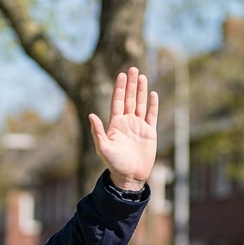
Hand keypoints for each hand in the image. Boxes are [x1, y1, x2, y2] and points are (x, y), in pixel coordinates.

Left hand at [90, 68, 157, 191]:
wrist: (130, 176)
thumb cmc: (114, 164)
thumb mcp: (103, 148)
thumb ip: (97, 131)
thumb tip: (91, 114)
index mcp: (115, 124)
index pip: (117, 101)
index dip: (119, 88)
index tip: (121, 75)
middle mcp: (127, 122)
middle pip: (129, 99)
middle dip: (131, 84)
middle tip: (133, 68)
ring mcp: (139, 126)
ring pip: (140, 104)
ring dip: (141, 90)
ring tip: (143, 76)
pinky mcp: (149, 133)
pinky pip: (151, 115)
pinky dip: (153, 105)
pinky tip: (153, 94)